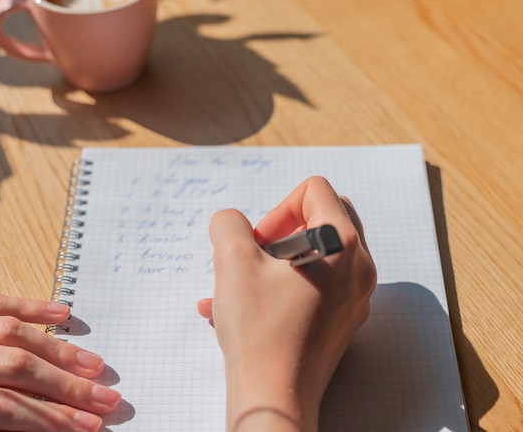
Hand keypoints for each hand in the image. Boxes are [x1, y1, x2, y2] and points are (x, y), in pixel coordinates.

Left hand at [0, 294, 119, 431]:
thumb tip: (11, 424)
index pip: (1, 411)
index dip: (49, 421)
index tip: (86, 428)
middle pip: (16, 370)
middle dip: (66, 387)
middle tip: (106, 399)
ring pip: (11, 332)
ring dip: (58, 350)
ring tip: (94, 364)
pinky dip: (30, 305)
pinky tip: (61, 313)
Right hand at [197, 176, 376, 431]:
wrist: (274, 397)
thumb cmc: (258, 330)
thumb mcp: (232, 261)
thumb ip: (229, 224)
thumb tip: (233, 222)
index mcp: (342, 244)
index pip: (315, 190)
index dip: (278, 208)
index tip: (260, 243)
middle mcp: (359, 268)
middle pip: (324, 218)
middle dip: (283, 230)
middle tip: (257, 256)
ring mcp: (355, 297)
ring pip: (318, 254)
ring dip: (277, 260)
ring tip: (241, 285)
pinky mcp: (344, 320)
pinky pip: (316, 285)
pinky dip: (284, 285)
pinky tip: (244, 309)